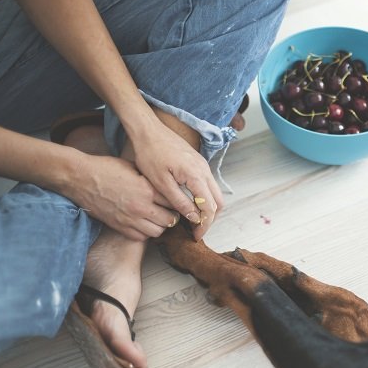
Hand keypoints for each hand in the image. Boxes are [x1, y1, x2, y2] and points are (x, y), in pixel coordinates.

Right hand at [68, 155, 179, 240]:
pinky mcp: (119, 226)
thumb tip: (166, 185)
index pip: (174, 201)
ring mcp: (130, 219)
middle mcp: (141, 207)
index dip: (178, 201)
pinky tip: (144, 223)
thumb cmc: (106, 168)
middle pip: (170, 220)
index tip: (178, 201)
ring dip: (160, 226)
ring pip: (158, 232)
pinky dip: (145, 232)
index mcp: (147, 189)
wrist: (80, 177)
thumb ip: (151, 179)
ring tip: (157, 218)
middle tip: (170, 210)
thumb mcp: (134, 167)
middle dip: (173, 216)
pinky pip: (141, 237)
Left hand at [131, 122, 224, 240]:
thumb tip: (193, 218)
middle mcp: (205, 170)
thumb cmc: (150, 154)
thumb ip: (179, 201)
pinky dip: (205, 198)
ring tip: (194, 220)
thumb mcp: (161, 183)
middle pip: (219, 202)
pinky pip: (209, 185)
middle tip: (197, 231)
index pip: (210, 207)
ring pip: (215, 193)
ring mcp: (203, 166)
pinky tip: (192, 204)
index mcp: (196, 176)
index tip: (196, 236)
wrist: (148, 130)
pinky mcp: (198, 163)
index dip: (205, 225)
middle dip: (210, 219)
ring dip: (209, 209)